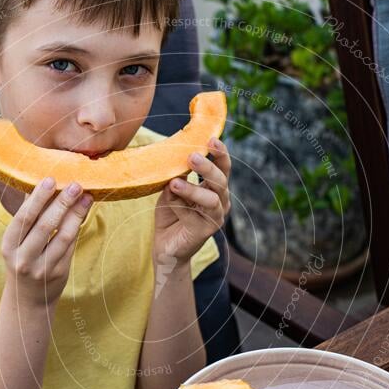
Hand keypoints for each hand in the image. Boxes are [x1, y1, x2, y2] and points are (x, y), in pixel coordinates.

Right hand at [1, 178, 93, 307]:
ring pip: (62, 236)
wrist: (27, 299)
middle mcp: (23, 258)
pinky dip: (77, 227)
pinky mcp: (59, 273)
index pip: (23, 218)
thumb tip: (38, 184)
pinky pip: (71, 246)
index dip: (37, 199)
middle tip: (75, 185)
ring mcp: (42, 268)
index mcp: (9, 246)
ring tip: (85, 196)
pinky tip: (83, 213)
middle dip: (62, 203)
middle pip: (45, 226)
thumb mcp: (17, 242)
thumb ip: (27, 217)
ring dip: (76, 214)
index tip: (50, 180)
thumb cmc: (23, 260)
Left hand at [153, 136, 230, 264]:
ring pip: (211, 200)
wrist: (165, 248)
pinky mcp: (204, 232)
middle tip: (192, 156)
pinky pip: (193, 216)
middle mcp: (220, 202)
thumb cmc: (171, 216)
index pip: (223, 168)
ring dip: (192, 190)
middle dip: (208, 167)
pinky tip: (169, 199)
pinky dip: (179, 206)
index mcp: (215, 189)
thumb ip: (176, 177)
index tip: (211, 140)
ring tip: (174, 183)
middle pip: (221, 181)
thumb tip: (174, 160)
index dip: (220, 154)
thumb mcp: (172, 191)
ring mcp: (214, 218)